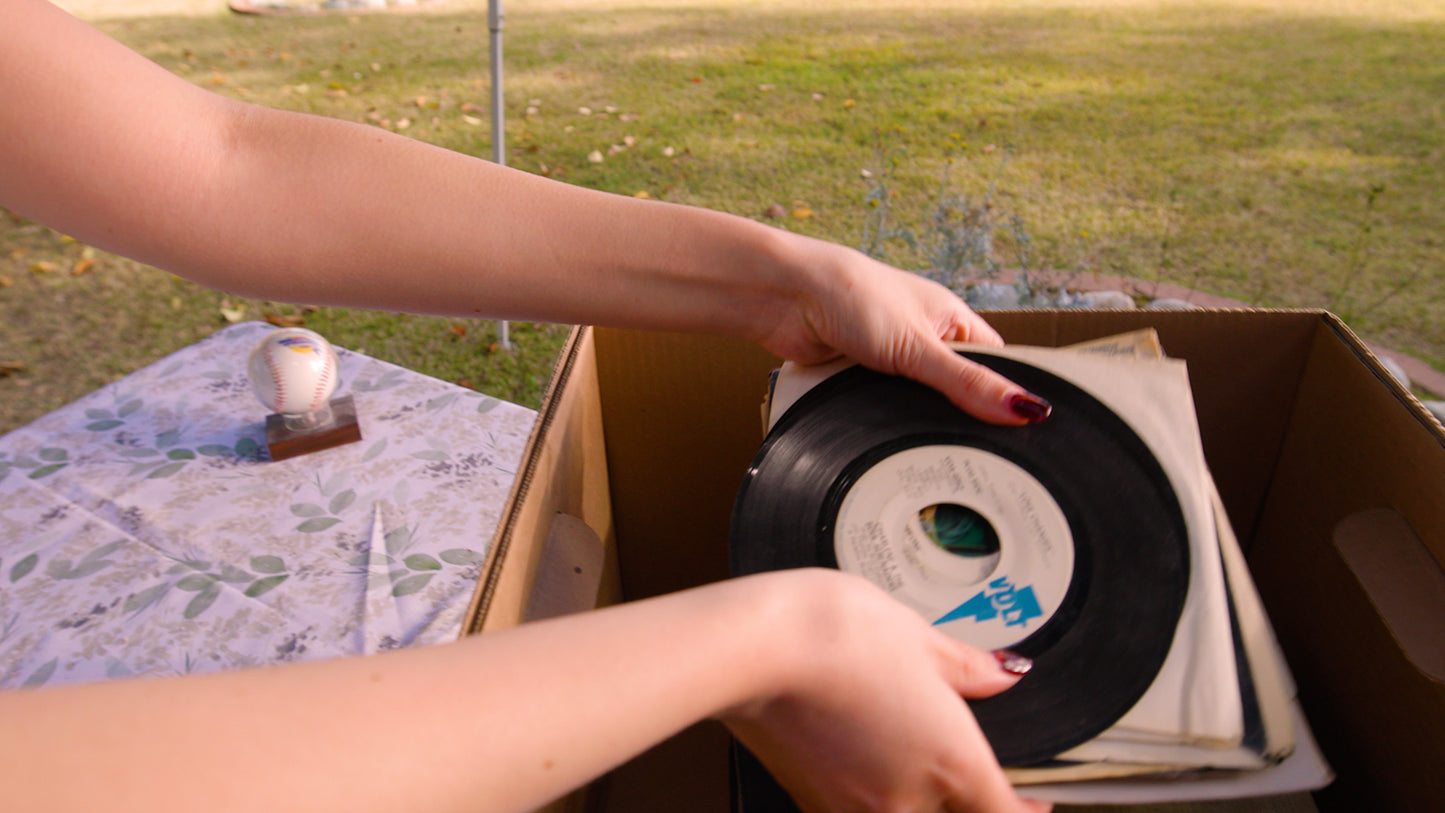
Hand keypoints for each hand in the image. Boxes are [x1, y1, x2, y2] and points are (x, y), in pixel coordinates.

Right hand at [720, 570, 1050, 812]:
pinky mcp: (810, 802)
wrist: (755, 648)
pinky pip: (854, 809)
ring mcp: (854, 808)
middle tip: (957, 764)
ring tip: (898, 746)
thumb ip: (965, 667)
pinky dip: (864, 791)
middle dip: (961, 797)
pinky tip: (856, 749)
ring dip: (910, 794)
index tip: (1032, 800)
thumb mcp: (919, 635)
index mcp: (953, 763)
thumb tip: (1000, 675)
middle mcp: (908, 800)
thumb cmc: (834, 636)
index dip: (1027, 810)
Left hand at [755, 238, 1050, 425]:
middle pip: (957, 390)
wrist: (783, 297)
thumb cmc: (851, 295)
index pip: (996, 364)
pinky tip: (889, 438)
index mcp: (950, 319)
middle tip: (978, 455)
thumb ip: (968, 383)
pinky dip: (882, 420)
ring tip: (932, 449)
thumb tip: (1025, 409)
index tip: (1024, 433)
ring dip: (914, 419)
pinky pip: (881, 409)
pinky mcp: (859, 378)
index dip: (1008, 395)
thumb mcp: (919, 346)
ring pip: (917, 404)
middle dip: (958, 415)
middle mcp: (923, 338)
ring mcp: (890, 360)